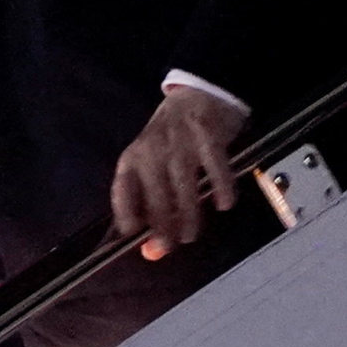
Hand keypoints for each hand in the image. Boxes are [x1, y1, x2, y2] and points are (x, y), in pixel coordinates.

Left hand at [108, 83, 247, 260]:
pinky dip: (222, 189)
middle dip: (162, 227)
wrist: (198, 94)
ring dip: (189, 217)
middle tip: (170, 246)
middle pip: (156, 196)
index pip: (122, 190)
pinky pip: (216, 168)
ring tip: (191, 235)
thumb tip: (152, 253)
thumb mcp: (153, 167)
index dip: (126, 214)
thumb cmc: (171, 142)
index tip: (135, 235)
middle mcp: (153, 150)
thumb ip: (151, 207)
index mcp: (133, 158)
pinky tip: (224, 204)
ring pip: (184, 187)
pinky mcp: (208, 136)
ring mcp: (181, 143)